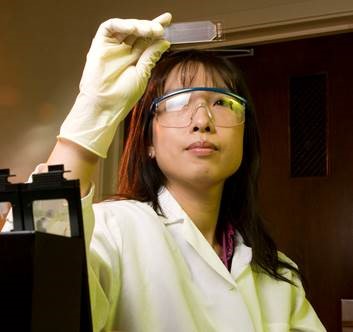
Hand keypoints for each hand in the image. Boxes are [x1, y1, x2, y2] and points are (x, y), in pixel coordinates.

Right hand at [59, 13, 171, 157]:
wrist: (105, 106)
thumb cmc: (122, 96)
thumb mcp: (142, 74)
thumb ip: (151, 56)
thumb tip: (164, 42)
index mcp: (136, 58)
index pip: (148, 39)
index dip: (157, 29)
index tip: (168, 20)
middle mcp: (124, 51)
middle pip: (138, 31)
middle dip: (151, 26)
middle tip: (160, 28)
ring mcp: (112, 47)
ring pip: (126, 27)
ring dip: (139, 25)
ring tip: (150, 30)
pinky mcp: (99, 45)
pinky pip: (109, 28)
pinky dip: (122, 25)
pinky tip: (133, 29)